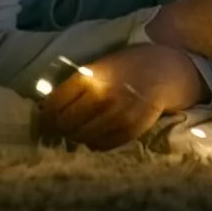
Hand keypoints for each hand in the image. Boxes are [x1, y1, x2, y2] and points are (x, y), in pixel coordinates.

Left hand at [39, 44, 202, 149]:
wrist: (166, 70)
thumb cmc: (129, 65)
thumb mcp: (100, 66)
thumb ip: (77, 85)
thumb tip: (47, 109)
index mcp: (90, 77)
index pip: (54, 105)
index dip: (45, 115)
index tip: (46, 119)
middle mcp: (102, 97)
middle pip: (65, 124)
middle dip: (60, 127)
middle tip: (64, 125)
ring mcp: (117, 115)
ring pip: (81, 137)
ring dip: (77, 135)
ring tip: (82, 128)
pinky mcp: (129, 129)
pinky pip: (100, 145)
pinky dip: (95, 141)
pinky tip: (99, 131)